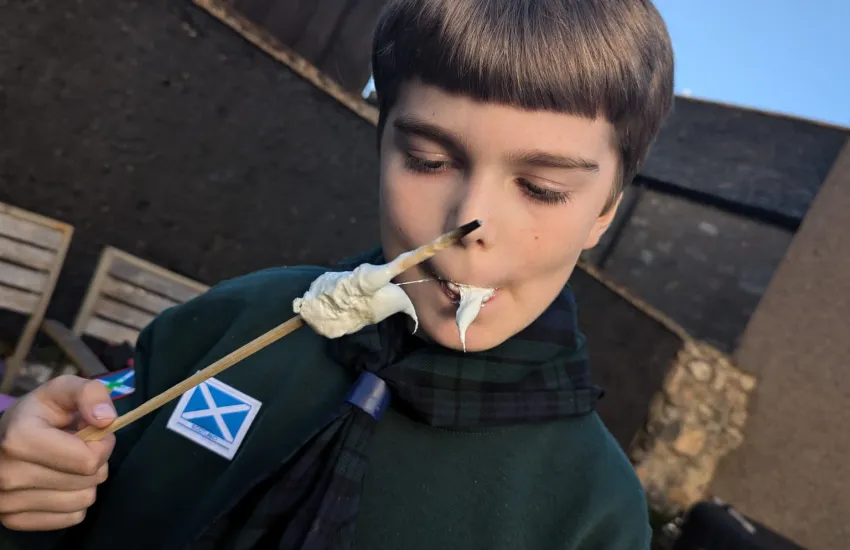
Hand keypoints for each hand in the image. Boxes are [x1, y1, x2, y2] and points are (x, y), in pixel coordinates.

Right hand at [0, 375, 116, 530]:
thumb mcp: (62, 391)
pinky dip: (74, 500)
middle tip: (77, 447)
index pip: (89, 460)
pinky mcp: (13, 521)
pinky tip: (59, 482)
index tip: (92, 432)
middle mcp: (8, 475)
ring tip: (67, 463)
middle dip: (95, 461)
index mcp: (20, 439)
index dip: (102, 443)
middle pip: (89, 481)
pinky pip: (71, 518)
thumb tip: (107, 420)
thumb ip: (90, 394)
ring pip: (83, 501)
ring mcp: (7, 503)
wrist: (1, 440)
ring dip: (86, 482)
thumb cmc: (38, 414)